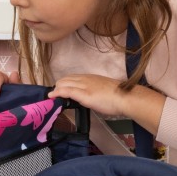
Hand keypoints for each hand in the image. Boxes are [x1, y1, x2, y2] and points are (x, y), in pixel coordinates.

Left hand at [50, 75, 164, 135]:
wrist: (125, 97)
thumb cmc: (119, 96)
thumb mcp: (104, 90)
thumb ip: (95, 91)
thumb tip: (90, 97)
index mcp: (91, 78)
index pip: (72, 77)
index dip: (64, 84)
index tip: (59, 90)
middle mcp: (86, 79)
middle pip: (65, 79)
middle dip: (57, 87)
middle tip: (54, 96)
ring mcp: (84, 86)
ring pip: (64, 84)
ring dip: (55, 90)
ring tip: (51, 97)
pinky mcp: (84, 94)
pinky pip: (66, 91)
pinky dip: (57, 93)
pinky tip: (51, 97)